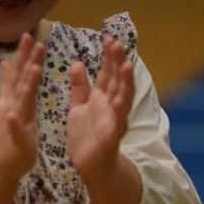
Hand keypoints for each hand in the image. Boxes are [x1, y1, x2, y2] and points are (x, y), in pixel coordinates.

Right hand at [0, 31, 44, 180]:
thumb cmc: (8, 136)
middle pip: (20, 80)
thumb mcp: (11, 106)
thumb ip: (10, 85)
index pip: (19, 73)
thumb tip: (6, 63)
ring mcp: (12, 123)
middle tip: (34, 40)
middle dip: (27, 60)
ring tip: (34, 68)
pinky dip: (13, 122)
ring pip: (20, 101)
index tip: (28, 33)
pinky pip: (14, 131)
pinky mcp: (16, 140)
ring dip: (26, 84)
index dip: (23, 54)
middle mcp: (11, 106)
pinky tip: (13, 114)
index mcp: (13, 99)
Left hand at [67, 37, 133, 182]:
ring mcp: (114, 121)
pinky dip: (120, 111)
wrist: (90, 167)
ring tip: (127, 65)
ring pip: (123, 98)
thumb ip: (80, 87)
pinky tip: (121, 100)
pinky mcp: (112, 136)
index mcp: (101, 99)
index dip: (108, 56)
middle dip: (117, 62)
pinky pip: (118, 122)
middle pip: (116, 81)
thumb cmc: (86, 138)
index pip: (107, 73)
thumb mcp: (79, 107)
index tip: (107, 37)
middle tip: (116, 42)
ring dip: (125, 82)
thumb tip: (77, 63)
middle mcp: (111, 107)